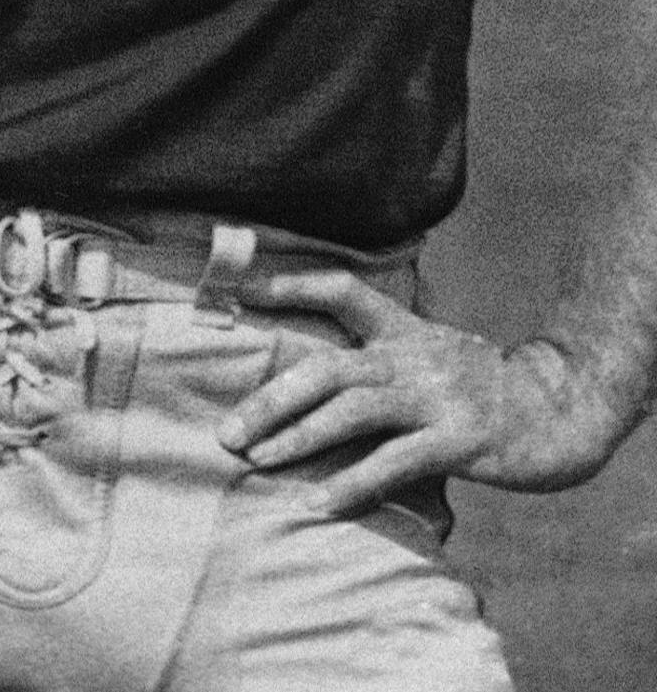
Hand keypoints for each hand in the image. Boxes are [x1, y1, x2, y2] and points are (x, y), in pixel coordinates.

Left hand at [218, 270, 632, 516]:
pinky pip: (396, 462)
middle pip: (327, 369)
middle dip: (270, 399)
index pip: (342, 290)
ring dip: (298, 438)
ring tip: (257, 461)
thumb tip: (311, 379)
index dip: (293, 286)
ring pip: (352, 411)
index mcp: (403, 329)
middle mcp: (412, 357)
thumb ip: (380, 358)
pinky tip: (321, 504)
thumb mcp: (430, 353)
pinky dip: (355, 483)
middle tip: (227, 431)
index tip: (243, 292)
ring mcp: (436, 398)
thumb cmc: (481, 388)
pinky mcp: (460, 440)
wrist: (562, 410)